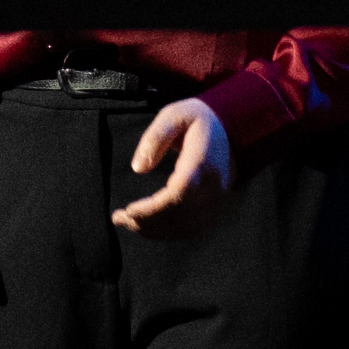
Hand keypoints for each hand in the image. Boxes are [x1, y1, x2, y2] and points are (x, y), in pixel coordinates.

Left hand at [105, 98, 233, 232]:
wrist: (230, 133)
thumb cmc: (196, 121)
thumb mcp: (174, 115)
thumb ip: (155, 137)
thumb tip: (137, 168)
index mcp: (202, 162)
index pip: (179, 193)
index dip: (153, 207)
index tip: (129, 210)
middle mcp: (213, 186)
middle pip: (179, 215)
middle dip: (146, 221)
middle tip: (118, 218)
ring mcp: (217, 201)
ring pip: (184, 227)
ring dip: (153, 230)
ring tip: (126, 222)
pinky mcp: (215, 209)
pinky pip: (191, 229)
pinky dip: (167, 233)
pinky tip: (147, 227)